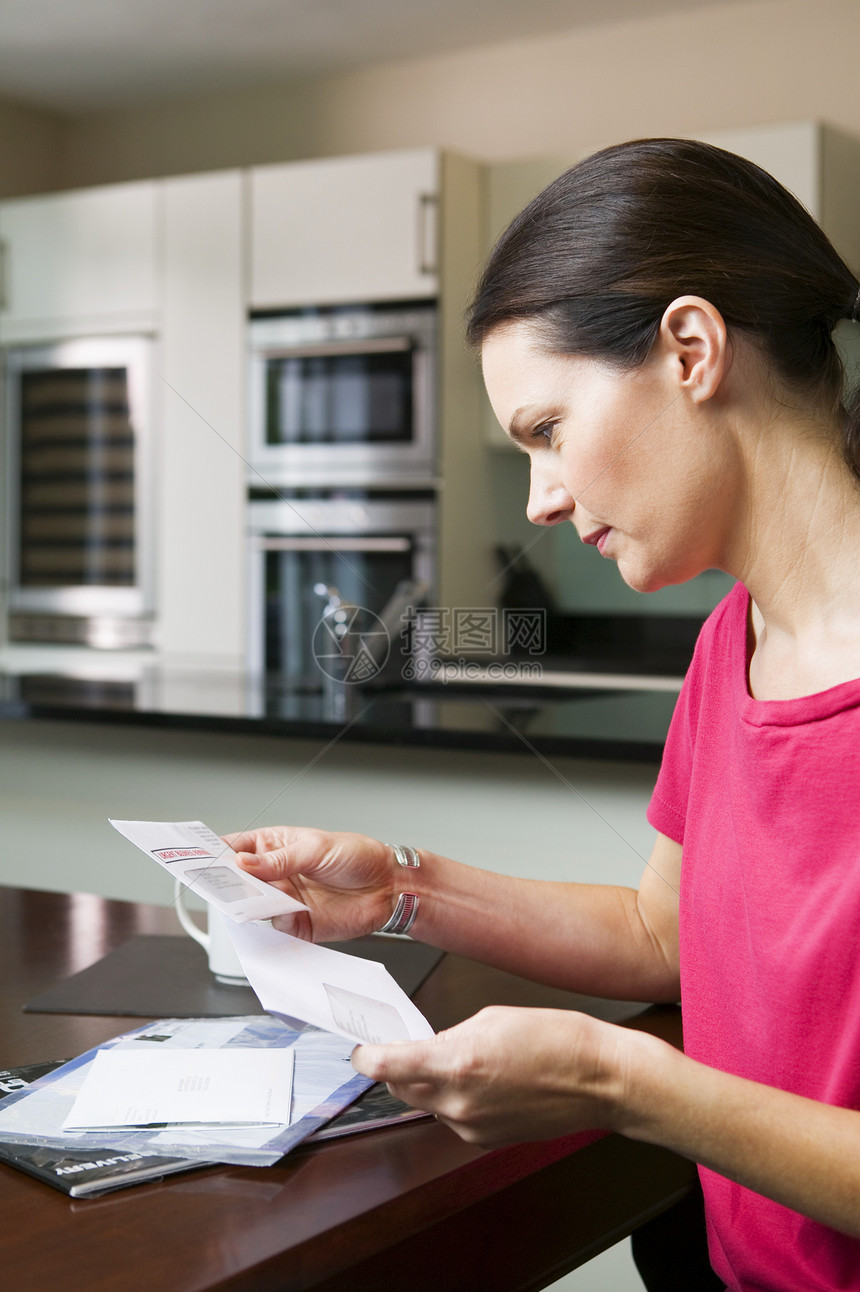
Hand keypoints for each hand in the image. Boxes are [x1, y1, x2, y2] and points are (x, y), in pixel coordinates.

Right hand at [225, 826, 395, 940]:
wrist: (388, 887)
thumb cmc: (357, 857)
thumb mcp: (316, 849)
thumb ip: (278, 860)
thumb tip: (243, 862)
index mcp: (275, 846)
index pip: (236, 849)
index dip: (214, 853)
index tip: (196, 858)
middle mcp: (274, 875)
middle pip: (237, 881)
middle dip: (224, 883)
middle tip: (215, 884)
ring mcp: (284, 900)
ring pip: (252, 906)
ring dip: (247, 905)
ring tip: (246, 901)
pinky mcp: (296, 924)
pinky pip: (274, 927)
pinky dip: (272, 924)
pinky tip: (279, 916)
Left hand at [352, 1005, 639, 1148]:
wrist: (598, 1079)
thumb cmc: (556, 1040)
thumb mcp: (492, 1018)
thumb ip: (450, 1035)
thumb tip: (430, 1046)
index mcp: (456, 1064)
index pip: (385, 1066)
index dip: (366, 1057)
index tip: (362, 1049)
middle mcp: (458, 1102)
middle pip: (400, 1088)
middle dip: (399, 1067)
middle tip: (409, 1045)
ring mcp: (472, 1126)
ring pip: (428, 1103)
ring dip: (431, 1083)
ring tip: (465, 1059)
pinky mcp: (486, 1139)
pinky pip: (454, 1117)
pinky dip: (457, 1099)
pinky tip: (484, 1081)